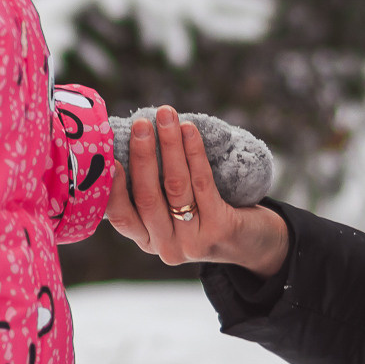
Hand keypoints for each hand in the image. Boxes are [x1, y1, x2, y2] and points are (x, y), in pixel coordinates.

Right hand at [105, 105, 287, 275]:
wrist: (258, 243)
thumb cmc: (209, 216)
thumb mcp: (175, 214)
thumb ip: (153, 190)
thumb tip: (133, 137)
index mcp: (148, 241)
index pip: (121, 216)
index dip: (113, 187)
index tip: (106, 156)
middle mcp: (166, 247)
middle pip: (147, 197)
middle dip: (142, 155)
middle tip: (141, 123)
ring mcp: (193, 242)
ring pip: (175, 186)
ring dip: (169, 146)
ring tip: (166, 116)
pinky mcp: (219, 230)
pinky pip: (202, 183)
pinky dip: (193, 152)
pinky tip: (189, 130)